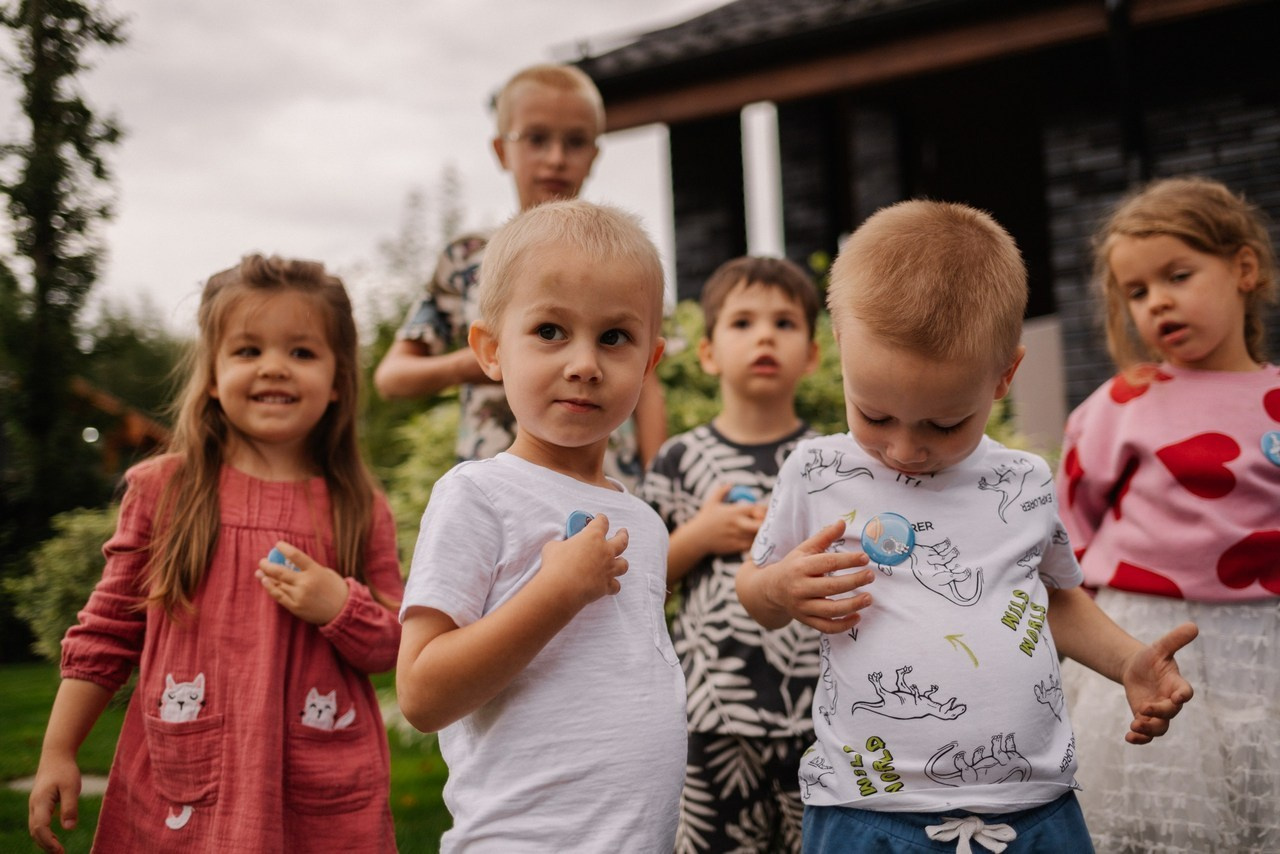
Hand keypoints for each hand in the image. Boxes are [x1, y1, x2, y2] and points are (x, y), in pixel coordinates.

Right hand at [28, 751, 80, 852]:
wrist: (56, 756)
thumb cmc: (65, 770)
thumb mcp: (71, 787)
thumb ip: (70, 807)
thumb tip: (69, 828)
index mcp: (40, 802)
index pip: (40, 828)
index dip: (48, 842)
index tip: (60, 851)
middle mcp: (34, 805)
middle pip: (35, 831)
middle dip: (46, 845)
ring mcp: (34, 805)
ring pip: (35, 828)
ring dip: (44, 841)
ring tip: (58, 850)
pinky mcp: (39, 804)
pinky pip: (38, 823)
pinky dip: (44, 834)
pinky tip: (55, 839)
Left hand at [256, 541, 349, 624]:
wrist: (342, 610)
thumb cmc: (334, 588)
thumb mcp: (325, 573)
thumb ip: (309, 569)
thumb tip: (290, 563)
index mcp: (315, 571)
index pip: (296, 556)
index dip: (285, 549)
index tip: (277, 544)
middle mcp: (305, 583)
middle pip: (281, 572)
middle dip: (268, 565)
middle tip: (262, 561)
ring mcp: (299, 596)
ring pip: (277, 585)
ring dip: (266, 577)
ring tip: (259, 572)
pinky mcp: (295, 607)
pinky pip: (279, 596)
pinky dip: (271, 589)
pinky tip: (265, 582)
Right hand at [534, 513, 628, 611]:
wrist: (561, 588)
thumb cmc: (555, 565)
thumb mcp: (553, 547)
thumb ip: (561, 544)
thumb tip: (559, 548)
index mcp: (593, 537)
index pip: (601, 523)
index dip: (601, 519)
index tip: (599, 518)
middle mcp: (605, 551)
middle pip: (621, 540)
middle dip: (623, 535)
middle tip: (622, 532)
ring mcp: (608, 569)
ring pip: (623, 564)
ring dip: (622, 562)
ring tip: (620, 560)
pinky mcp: (606, 585)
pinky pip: (616, 585)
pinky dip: (614, 585)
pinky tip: (612, 585)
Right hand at [688, 483, 766, 555]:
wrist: (696, 539)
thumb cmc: (704, 519)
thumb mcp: (711, 503)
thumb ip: (722, 491)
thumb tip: (730, 484)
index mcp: (735, 511)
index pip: (757, 509)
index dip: (765, 510)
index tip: (766, 511)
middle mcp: (738, 524)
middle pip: (760, 524)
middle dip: (767, 523)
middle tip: (770, 523)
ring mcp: (738, 536)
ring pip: (758, 536)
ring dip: (763, 534)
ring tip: (764, 532)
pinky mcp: (736, 547)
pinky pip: (751, 546)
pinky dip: (756, 543)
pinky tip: (755, 541)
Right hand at [742, 519, 872, 632]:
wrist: (770, 589)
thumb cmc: (793, 566)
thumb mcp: (804, 549)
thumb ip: (824, 537)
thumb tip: (843, 522)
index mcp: (800, 567)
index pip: (827, 563)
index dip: (848, 560)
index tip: (865, 558)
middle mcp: (800, 588)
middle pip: (831, 587)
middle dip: (854, 581)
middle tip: (871, 575)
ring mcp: (802, 606)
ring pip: (830, 610)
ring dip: (852, 605)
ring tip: (869, 598)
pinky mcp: (806, 620)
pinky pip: (827, 627)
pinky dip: (843, 625)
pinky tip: (857, 616)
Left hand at [1120, 621, 1197, 743]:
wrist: (1136, 669)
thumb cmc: (1151, 658)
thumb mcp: (1160, 648)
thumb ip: (1175, 639)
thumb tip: (1194, 625)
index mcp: (1177, 684)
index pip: (1185, 692)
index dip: (1182, 696)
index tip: (1177, 698)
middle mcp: (1170, 701)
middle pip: (1171, 713)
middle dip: (1159, 712)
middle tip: (1143, 708)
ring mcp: (1159, 712)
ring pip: (1160, 728)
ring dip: (1148, 730)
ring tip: (1134, 726)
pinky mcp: (1146, 719)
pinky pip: (1147, 734)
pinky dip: (1140, 739)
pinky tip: (1129, 738)